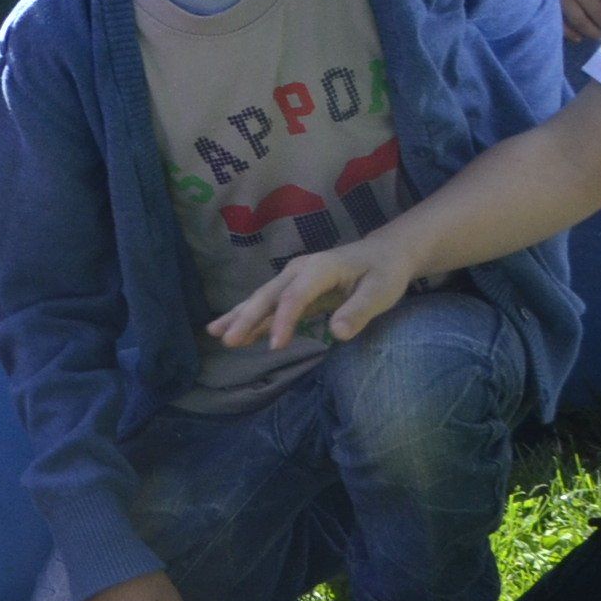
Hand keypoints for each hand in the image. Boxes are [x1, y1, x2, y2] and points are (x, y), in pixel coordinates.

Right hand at [208, 236, 412, 354]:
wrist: (384, 253)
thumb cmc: (384, 272)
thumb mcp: (381, 291)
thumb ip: (359, 311)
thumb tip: (337, 334)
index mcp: (319, 268)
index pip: (294, 297)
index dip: (282, 321)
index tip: (275, 347)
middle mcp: (299, 270)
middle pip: (268, 295)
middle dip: (246, 318)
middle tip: (227, 340)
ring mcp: (293, 278)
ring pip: (262, 298)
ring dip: (240, 316)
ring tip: (215, 333)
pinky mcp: (294, 289)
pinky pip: (270, 304)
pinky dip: (252, 317)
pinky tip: (238, 332)